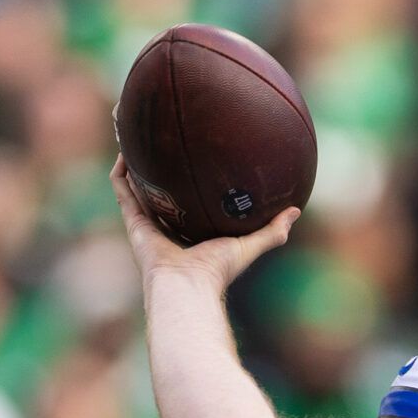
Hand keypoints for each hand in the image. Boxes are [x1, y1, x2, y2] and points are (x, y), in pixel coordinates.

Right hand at [111, 155, 299, 291]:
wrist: (187, 285)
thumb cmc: (218, 270)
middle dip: (157, 167)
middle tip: (161, 139)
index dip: (188, 185)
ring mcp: (146, 224)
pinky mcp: (132, 221)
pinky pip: (122, 189)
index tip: (195, 160)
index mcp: (191, 233)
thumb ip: (272, 231)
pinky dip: (122, 169)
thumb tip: (296, 210)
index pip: (188, 205)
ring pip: (135, 186)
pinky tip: (127, 145)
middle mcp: (166, 226)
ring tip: (135, 133)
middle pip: (159, 192)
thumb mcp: (249, 245)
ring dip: (133, 161)